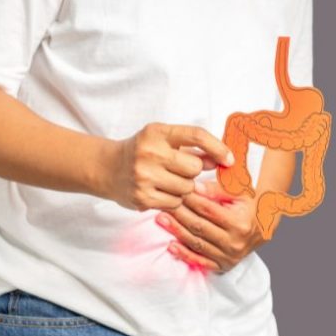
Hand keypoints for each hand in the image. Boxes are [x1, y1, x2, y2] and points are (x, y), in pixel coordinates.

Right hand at [102, 123, 233, 210]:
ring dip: (184, 186)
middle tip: (179, 168)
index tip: (229, 159)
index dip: (218, 148)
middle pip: (195, 167)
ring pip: (187, 187)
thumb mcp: (164, 140)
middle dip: (193, 170)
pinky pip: (175, 202)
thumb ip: (193, 148)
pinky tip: (161, 191)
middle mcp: (149, 152)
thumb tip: (223, 159)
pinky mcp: (142, 197)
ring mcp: (144, 176)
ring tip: (167, 180)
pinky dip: (174, 199)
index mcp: (157, 132)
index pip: (196, 135)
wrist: (106, 168)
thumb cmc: (142, 151)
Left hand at [155, 181, 271, 273]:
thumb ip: (217, 189)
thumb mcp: (239, 192)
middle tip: (163, 204)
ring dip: (176, 231)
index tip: (176, 191)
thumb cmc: (249, 205)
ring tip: (161, 219)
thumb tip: (194, 187)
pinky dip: (184, 254)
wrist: (263, 227)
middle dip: (179, 214)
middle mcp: (235, 242)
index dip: (190, 200)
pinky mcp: (223, 265)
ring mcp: (229, 256)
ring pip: (196, 243)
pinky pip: (200, 261)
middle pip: (200, 227)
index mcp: (240, 223)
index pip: (208, 210)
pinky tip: (170, 246)